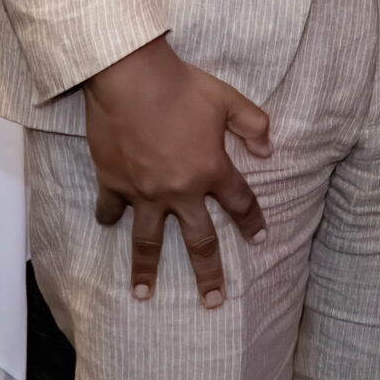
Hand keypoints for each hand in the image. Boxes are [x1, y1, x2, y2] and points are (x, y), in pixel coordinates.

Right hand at [83, 36, 271, 307]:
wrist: (130, 78)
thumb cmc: (182, 85)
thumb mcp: (228, 99)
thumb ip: (253, 125)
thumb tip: (269, 149)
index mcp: (211, 170)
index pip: (240, 203)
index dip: (252, 221)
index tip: (260, 239)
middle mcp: (179, 189)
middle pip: (199, 240)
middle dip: (209, 274)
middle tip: (213, 301)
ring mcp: (144, 191)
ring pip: (147, 240)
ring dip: (146, 270)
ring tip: (143, 294)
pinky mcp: (113, 182)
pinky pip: (111, 209)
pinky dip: (110, 218)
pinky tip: (110, 226)